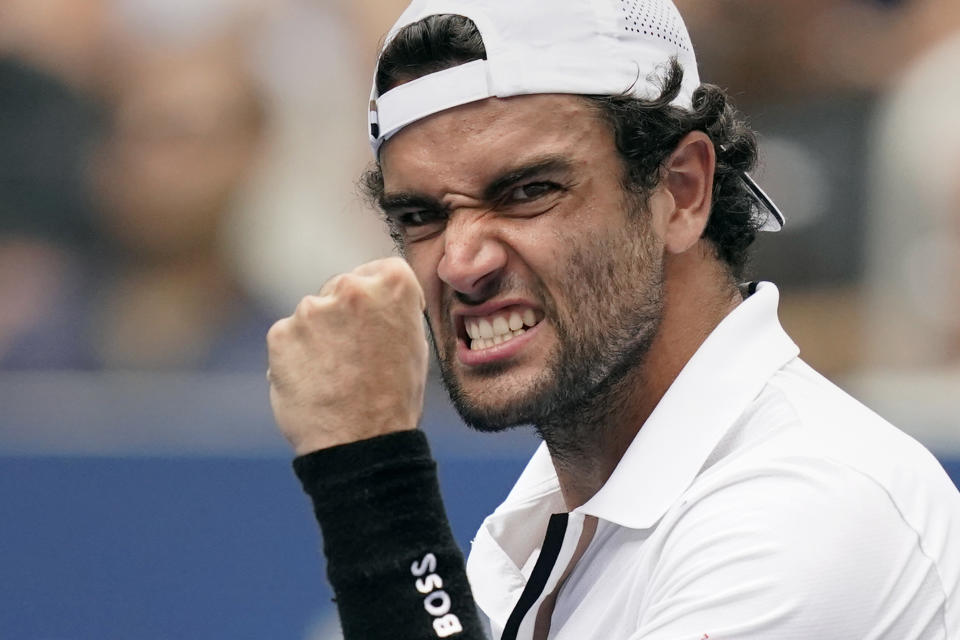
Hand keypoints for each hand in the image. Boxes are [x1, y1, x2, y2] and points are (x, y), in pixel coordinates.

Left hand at [267, 257, 428, 454]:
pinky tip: (314, 382)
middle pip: (343, 287)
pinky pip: (288, 337)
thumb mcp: (414, 342)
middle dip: (346, 314)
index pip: (382, 271)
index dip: (382, 298)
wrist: (362, 444)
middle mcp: (351, 287)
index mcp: (393, 284)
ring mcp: (311, 309)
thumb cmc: (395, 398)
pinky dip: (297, 356)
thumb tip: (371, 299)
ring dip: (320, 335)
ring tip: (336, 375)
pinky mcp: (280, 334)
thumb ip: (392, 309)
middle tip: (356, 356)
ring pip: (313, 313)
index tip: (381, 323)